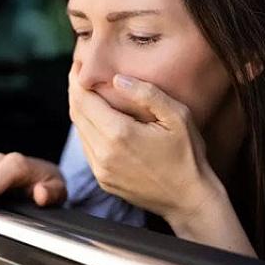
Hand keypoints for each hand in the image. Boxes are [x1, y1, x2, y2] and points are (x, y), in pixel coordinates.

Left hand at [68, 61, 215, 230]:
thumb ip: (147, 94)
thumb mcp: (177, 116)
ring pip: (79, 132)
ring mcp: (101, 170)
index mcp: (119, 134)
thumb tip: (118, 79)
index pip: (84, 99)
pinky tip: (98, 119)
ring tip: (87, 93)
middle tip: (78, 73)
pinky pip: (88, 148)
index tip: (78, 64)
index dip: (77, 79)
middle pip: (76, 114)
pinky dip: (88, 130)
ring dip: (80, 110)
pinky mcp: (104, 180)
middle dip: (75, 91)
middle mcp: (104, 154)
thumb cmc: (188, 156)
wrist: (190, 200)